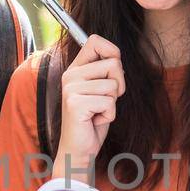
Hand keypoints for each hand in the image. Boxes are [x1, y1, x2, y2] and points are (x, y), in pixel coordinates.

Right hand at [55, 35, 124, 167]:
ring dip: (112, 103)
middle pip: (113, 64)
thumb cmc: (92, 120)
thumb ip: (105, 73)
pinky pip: (109, 103)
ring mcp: (71, 89)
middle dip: (118, 85)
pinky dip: (109, 115)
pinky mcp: (75, 104)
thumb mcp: (100, 91)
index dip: (112, 51)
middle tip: (104, 101)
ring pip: (113, 85)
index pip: (95, 41)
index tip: (113, 69)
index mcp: (75, 69)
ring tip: (97, 112)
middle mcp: (70, 76)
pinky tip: (94, 120)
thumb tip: (117, 58)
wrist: (79, 149)